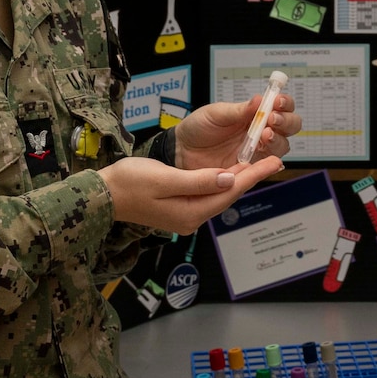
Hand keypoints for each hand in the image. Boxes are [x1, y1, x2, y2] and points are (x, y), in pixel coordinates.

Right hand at [98, 156, 283, 234]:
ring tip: (260, 162)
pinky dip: (222, 180)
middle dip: (252, 177)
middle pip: (228, 194)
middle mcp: (191, 218)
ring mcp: (185, 215)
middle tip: (274, 159)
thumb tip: (230, 178)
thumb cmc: (129, 182)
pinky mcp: (180, 208)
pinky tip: (232, 170)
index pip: (230, 192)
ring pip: (220, 194)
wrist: (102, 195)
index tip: (274, 162)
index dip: (254, 175)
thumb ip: (198, 180)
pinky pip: (208, 194)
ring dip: (239, 178)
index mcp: (189, 213)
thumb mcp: (164, 178)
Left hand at [172, 94, 302, 170]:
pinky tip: (262, 153)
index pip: (281, 106)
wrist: (180, 152)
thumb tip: (259, 100)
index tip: (277, 102)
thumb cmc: (197, 129)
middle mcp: (260, 131)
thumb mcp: (216, 114)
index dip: (284, 104)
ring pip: (282, 145)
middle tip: (272, 120)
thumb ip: (238, 110)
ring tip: (264, 136)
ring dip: (278, 139)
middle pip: (290, 126)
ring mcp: (257, 151)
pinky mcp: (251, 168)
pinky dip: (270, 159)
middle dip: (286, 121)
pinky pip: (268, 165)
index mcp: (254, 114)